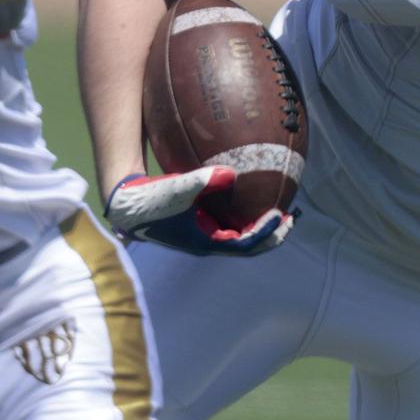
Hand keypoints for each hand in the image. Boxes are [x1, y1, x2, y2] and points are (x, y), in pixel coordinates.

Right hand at [104, 169, 292, 255]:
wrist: (127, 205)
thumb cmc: (150, 200)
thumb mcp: (176, 189)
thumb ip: (203, 181)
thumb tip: (232, 173)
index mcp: (206, 242)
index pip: (245, 244)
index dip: (266, 232)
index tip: (279, 215)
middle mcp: (209, 242)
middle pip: (249, 246)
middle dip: (272, 235)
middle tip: (292, 219)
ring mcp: (205, 235)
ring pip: (242, 237)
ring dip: (262, 228)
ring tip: (281, 212)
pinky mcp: (200, 224)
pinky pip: (231, 224)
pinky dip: (246, 216)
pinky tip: (252, 196)